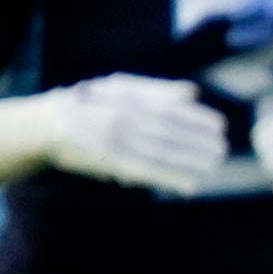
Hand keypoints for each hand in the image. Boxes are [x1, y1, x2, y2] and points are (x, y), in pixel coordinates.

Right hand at [43, 74, 232, 194]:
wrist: (50, 124)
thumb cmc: (90, 102)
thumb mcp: (119, 86)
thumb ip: (156, 90)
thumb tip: (192, 92)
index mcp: (128, 99)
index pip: (171, 110)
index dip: (198, 118)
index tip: (221, 126)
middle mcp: (123, 119)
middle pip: (170, 134)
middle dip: (200, 143)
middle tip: (223, 150)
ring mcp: (116, 142)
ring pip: (162, 154)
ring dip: (192, 162)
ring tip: (214, 166)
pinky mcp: (110, 163)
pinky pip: (145, 173)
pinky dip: (170, 180)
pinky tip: (192, 187)